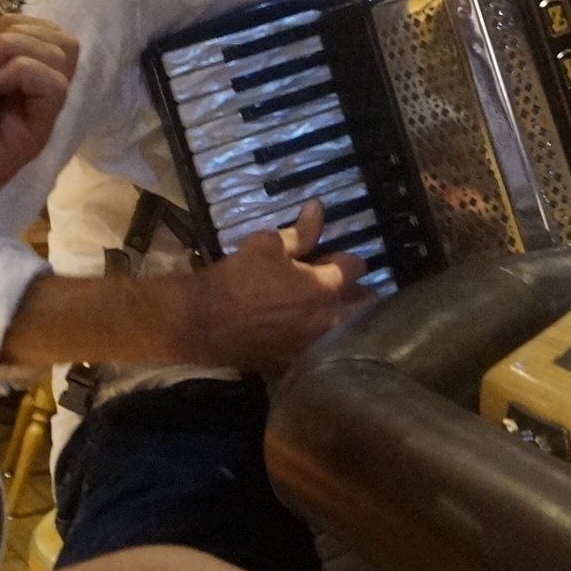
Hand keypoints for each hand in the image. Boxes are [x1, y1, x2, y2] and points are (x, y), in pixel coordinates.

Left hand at [0, 12, 77, 214]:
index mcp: (12, 80)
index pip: (43, 33)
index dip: (15, 19)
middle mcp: (31, 96)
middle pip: (62, 40)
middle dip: (23, 28)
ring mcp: (36, 115)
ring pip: (64, 57)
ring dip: (21, 48)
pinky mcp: (35, 135)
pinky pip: (55, 87)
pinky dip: (23, 71)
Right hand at [180, 201, 367, 375]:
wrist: (205, 322)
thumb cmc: (237, 279)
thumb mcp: (268, 246)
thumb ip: (301, 232)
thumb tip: (319, 208)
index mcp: (325, 289)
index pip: (355, 268)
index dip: (345, 259)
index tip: (333, 258)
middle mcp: (328, 321)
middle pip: (365, 304)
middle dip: (358, 291)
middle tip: (341, 284)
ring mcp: (314, 346)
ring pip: (348, 329)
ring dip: (344, 315)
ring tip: (328, 306)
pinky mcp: (298, 362)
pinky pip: (324, 348)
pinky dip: (322, 337)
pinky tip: (307, 329)